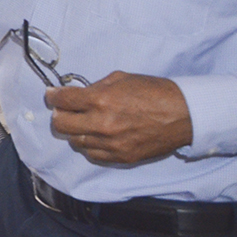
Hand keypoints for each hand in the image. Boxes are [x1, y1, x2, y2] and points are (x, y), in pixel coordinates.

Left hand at [45, 71, 192, 164]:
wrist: (183, 115)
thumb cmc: (153, 92)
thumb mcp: (120, 78)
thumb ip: (95, 87)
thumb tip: (76, 93)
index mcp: (100, 100)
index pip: (61, 100)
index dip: (53, 96)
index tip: (52, 95)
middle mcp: (101, 124)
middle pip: (61, 125)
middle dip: (59, 115)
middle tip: (64, 109)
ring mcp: (111, 144)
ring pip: (75, 141)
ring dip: (75, 131)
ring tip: (83, 123)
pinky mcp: (121, 157)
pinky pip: (92, 154)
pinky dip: (89, 145)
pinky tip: (96, 136)